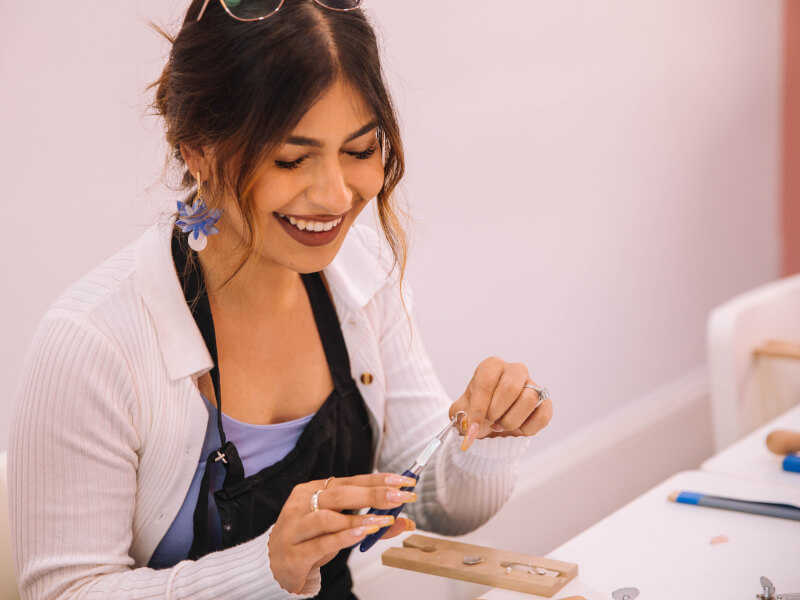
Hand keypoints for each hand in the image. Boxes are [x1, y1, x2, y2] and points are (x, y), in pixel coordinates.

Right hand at [268, 473, 417, 592]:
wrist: (275, 566)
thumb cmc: (310, 540)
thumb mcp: (339, 528)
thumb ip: (370, 523)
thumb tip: (404, 521)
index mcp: (313, 490)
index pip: (351, 481)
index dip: (379, 480)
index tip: (404, 481)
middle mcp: (301, 503)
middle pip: (340, 494)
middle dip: (373, 494)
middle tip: (399, 497)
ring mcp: (294, 527)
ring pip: (328, 518)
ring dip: (358, 519)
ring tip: (382, 521)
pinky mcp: (293, 552)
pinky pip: (320, 542)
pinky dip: (343, 538)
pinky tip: (361, 535)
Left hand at [450, 357, 552, 450]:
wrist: (491, 422)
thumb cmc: (477, 410)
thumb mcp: (461, 412)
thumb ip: (461, 417)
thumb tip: (471, 426)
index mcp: (491, 367)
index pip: (486, 382)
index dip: (478, 408)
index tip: (472, 427)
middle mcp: (514, 370)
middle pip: (511, 388)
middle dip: (497, 412)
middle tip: (490, 420)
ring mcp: (532, 385)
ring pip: (529, 400)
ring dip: (511, 421)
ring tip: (501, 424)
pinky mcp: (544, 401)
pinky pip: (543, 414)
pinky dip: (528, 428)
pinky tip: (517, 428)